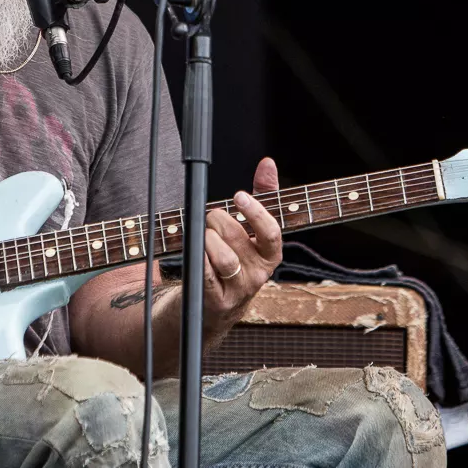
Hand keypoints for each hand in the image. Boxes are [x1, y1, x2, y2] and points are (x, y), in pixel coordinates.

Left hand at [203, 157, 282, 324]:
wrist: (218, 303)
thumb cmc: (235, 256)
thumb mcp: (251, 227)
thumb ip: (263, 194)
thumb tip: (268, 164)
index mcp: (270, 254)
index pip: (272, 232)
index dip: (256, 212)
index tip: (239, 196)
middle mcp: (258, 274)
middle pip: (238, 239)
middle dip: (218, 221)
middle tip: (210, 217)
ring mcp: (238, 289)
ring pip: (225, 259)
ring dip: (208, 240)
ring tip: (203, 234)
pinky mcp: (217, 301)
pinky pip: (206, 276)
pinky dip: (199, 258)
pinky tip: (195, 249)